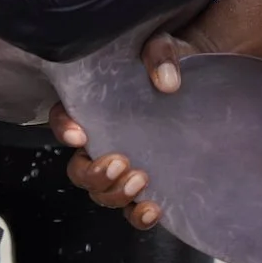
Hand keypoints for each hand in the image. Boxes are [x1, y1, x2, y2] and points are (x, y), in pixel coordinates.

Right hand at [50, 27, 210, 227]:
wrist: (199, 84)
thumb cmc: (166, 62)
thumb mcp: (161, 46)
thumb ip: (160, 54)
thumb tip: (167, 81)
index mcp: (92, 107)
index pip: (62, 120)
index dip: (63, 129)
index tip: (80, 134)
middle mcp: (101, 140)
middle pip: (78, 170)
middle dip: (93, 173)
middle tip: (120, 162)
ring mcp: (123, 165)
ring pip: (100, 193)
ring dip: (114, 194)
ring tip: (141, 181)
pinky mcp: (147, 183)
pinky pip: (131, 211)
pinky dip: (137, 217)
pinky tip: (153, 208)